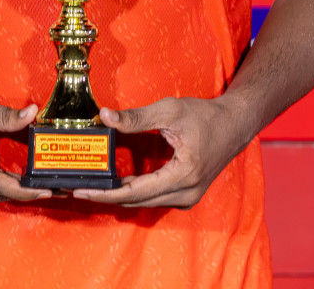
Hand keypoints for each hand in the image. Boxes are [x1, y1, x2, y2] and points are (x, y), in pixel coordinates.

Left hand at [73, 98, 251, 208]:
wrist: (235, 124)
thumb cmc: (206, 116)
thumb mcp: (169, 111)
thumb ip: (136, 118)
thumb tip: (105, 117)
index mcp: (183, 175)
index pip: (135, 192)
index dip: (105, 194)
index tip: (81, 191)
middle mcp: (186, 193)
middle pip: (137, 202)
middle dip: (106, 196)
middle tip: (78, 188)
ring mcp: (188, 197)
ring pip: (145, 202)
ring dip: (119, 196)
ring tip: (93, 186)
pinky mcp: (186, 195)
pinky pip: (154, 198)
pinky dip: (134, 193)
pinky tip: (117, 184)